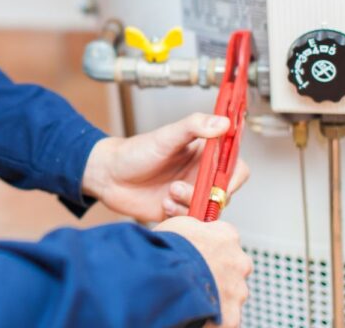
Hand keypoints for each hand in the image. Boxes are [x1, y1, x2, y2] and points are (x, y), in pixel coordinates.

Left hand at [81, 113, 249, 222]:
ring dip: (190, 204)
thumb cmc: (135, 152)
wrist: (108, 176)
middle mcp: (201, 176)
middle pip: (224, 193)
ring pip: (209, 210)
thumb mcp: (166, 135)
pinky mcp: (179, 212)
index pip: (236, 167)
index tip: (218, 181)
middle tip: (181, 188)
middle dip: (207, 195)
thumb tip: (223, 122)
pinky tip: (163, 204)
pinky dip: (180, 215)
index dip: (232, 177)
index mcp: (204, 155)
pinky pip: (192, 222)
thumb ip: (194, 126)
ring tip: (168, 193)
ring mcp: (191, 195)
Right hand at [155, 216, 251, 327]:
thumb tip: (194, 230)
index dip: (211, 246)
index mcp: (227, 236)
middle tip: (195, 277)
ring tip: (192, 296)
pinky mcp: (231, 316)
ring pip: (231, 294)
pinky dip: (213, 318)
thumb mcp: (179, 224)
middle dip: (218, 273)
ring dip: (216, 296)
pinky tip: (196, 315)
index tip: (200, 252)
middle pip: (232, 268)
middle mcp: (239, 261)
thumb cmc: (169, 248)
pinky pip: (225, 318)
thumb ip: (194, 228)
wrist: (167, 276)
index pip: (226, 239)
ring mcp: (237, 290)